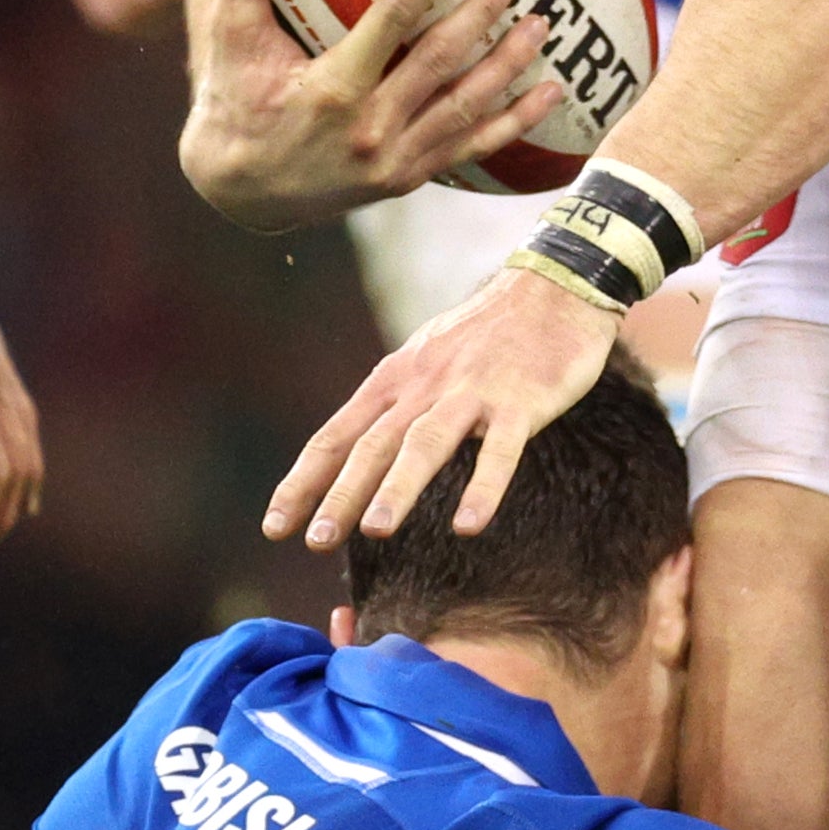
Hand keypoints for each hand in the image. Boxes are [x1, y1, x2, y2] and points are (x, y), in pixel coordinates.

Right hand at [175, 0, 558, 232]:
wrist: (239, 193)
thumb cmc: (234, 101)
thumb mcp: (230, 35)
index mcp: (331, 89)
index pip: (393, 18)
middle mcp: (370, 129)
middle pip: (442, 59)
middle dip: (483, 11)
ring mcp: (394, 160)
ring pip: (466, 105)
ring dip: (510, 63)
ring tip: (542, 21)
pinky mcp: (408, 179)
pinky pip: (471, 147)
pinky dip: (513, 121)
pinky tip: (551, 92)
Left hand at [264, 260, 616, 547]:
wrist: (553, 288)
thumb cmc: (485, 335)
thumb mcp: (423, 362)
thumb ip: (391, 407)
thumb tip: (350, 456)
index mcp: (395, 380)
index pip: (336, 437)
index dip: (303, 483)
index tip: (275, 526)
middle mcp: (424, 386)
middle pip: (373, 445)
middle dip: (340, 495)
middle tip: (316, 542)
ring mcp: (472, 393)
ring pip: (426, 443)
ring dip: (398, 487)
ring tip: (374, 530)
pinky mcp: (522, 400)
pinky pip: (501, 449)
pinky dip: (483, 486)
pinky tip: (468, 525)